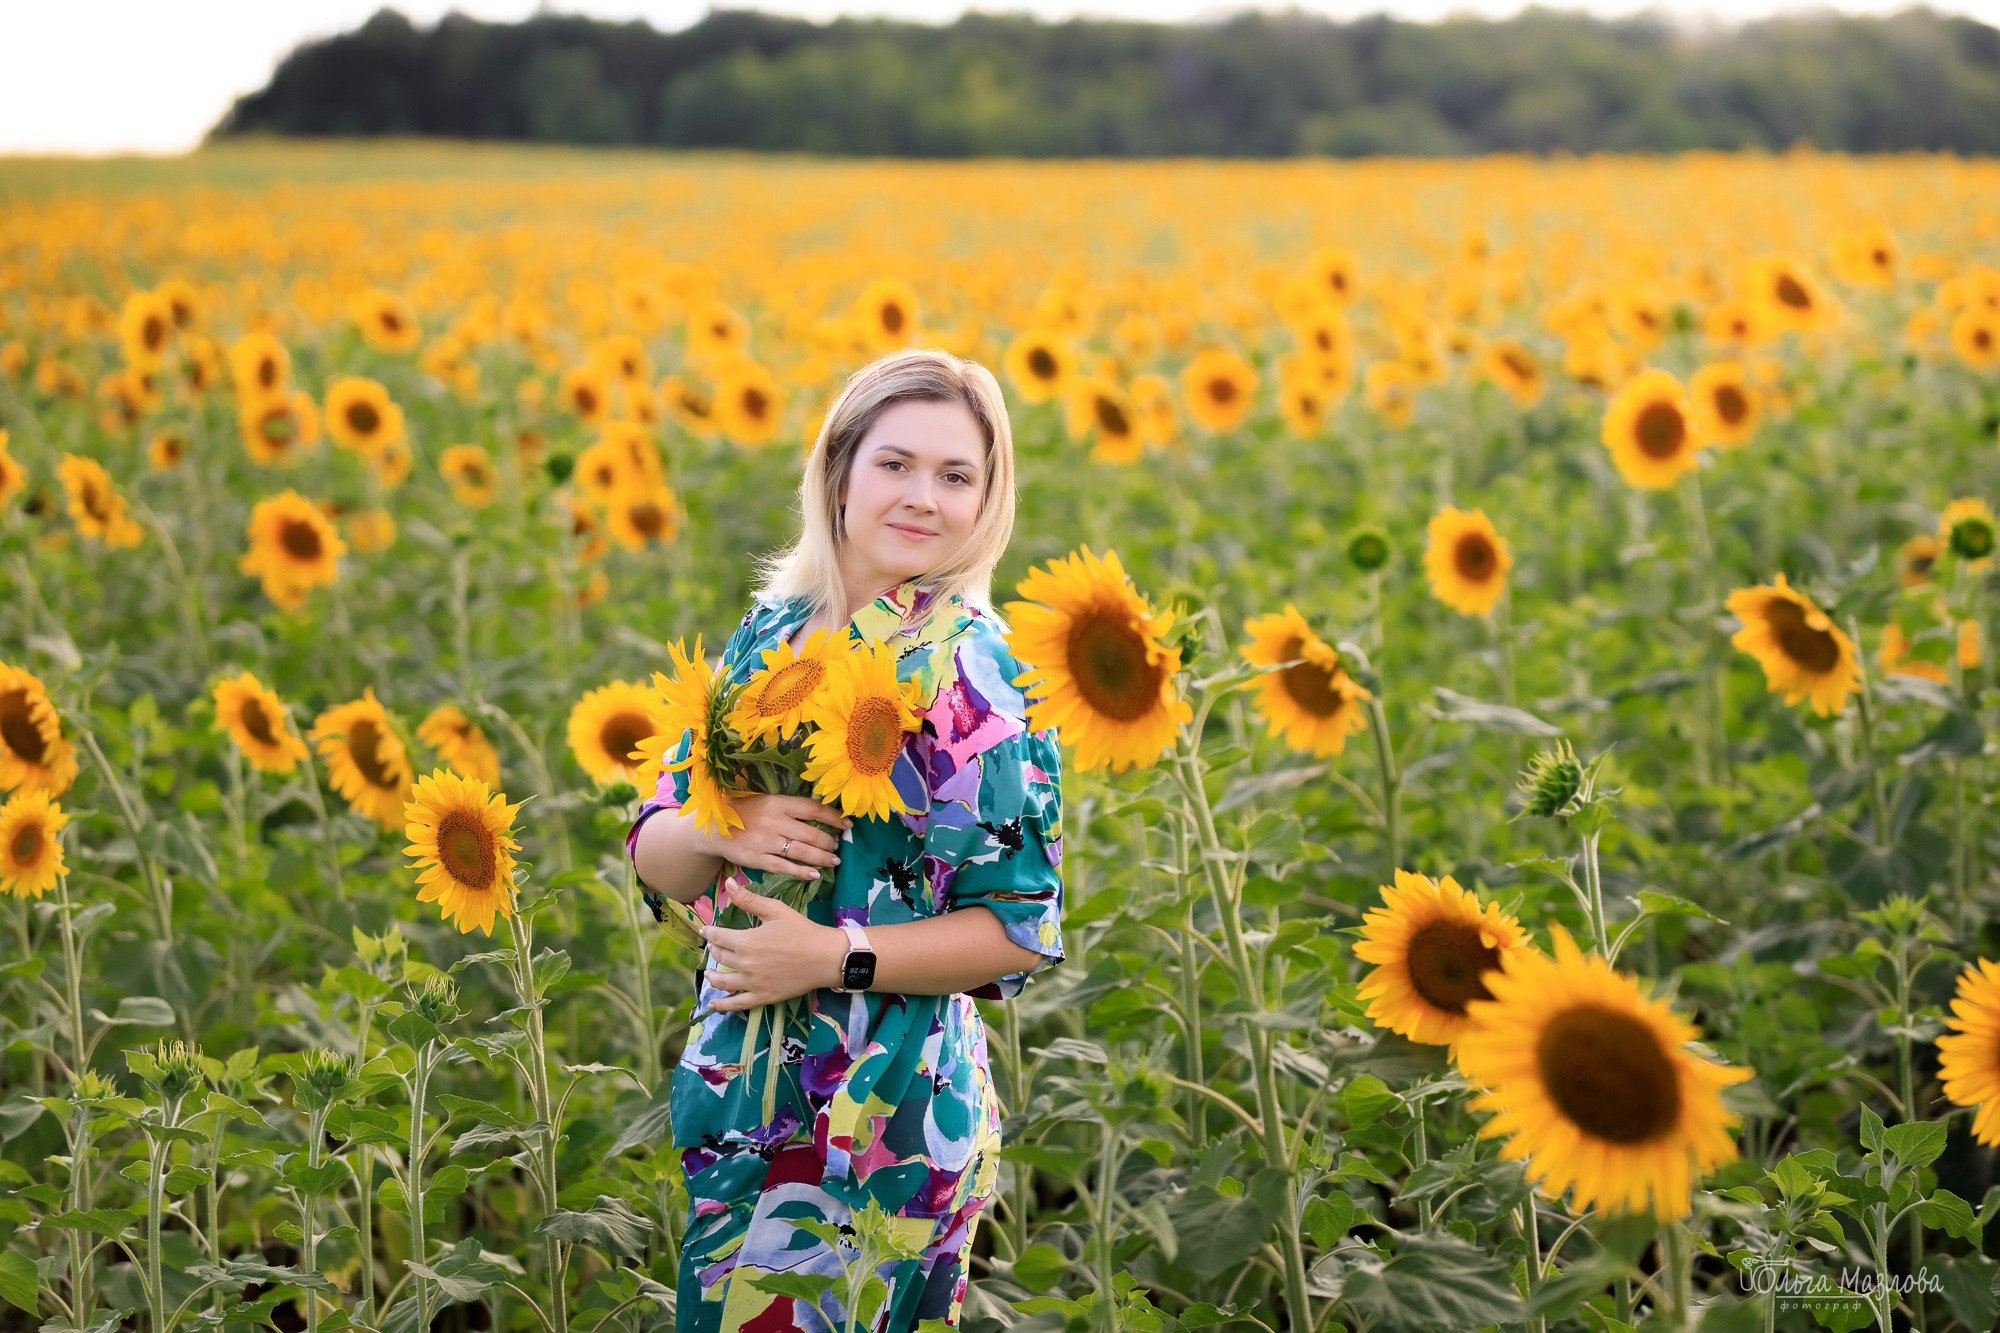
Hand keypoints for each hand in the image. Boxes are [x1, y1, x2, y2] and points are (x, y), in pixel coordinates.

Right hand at [702, 794, 851, 880]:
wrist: (712, 828)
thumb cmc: (743, 812)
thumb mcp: (766, 801)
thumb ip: (789, 807)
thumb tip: (820, 813)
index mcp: (777, 802)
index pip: (813, 808)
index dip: (833, 817)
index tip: (846, 824)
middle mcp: (774, 821)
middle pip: (812, 833)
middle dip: (829, 842)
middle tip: (837, 847)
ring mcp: (765, 842)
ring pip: (802, 852)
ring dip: (822, 858)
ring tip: (833, 861)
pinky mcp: (757, 859)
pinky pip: (784, 867)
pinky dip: (802, 872)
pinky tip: (815, 874)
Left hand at [702, 883, 844, 1009]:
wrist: (825, 957)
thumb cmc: (802, 930)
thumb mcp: (776, 910)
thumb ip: (749, 899)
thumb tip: (728, 884)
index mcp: (746, 941)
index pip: (718, 937)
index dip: (709, 932)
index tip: (705, 930)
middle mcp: (745, 963)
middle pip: (720, 957)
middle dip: (714, 950)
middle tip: (715, 946)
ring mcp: (753, 983)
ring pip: (723, 981)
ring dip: (712, 976)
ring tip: (709, 973)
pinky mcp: (763, 996)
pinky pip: (737, 1004)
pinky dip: (723, 1005)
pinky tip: (713, 1004)